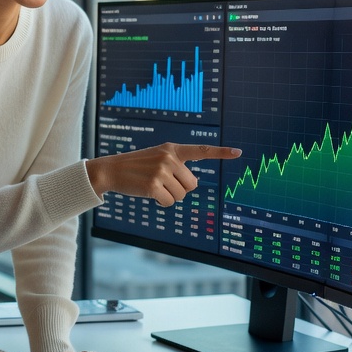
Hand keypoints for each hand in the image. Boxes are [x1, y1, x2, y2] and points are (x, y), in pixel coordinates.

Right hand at [86, 143, 240, 205]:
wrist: (111, 169)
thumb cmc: (137, 166)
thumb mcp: (157, 158)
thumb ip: (176, 166)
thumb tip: (193, 186)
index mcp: (172, 149)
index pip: (201, 150)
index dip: (221, 152)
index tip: (239, 152)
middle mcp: (169, 158)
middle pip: (192, 184)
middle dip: (181, 189)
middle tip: (163, 184)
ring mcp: (161, 171)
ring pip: (182, 195)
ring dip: (170, 196)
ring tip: (154, 186)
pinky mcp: (154, 185)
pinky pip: (170, 202)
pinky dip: (162, 202)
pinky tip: (149, 193)